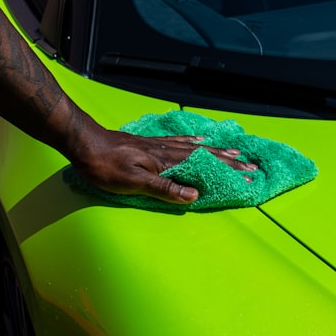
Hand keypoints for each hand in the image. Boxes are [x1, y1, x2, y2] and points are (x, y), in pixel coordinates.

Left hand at [68, 128, 258, 204]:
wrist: (83, 143)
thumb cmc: (105, 166)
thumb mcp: (133, 182)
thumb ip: (164, 188)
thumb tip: (194, 195)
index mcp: (166, 162)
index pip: (204, 166)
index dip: (226, 171)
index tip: (248, 175)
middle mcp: (166, 151)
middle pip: (205, 156)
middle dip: (229, 162)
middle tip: (252, 165)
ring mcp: (158, 147)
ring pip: (195, 149)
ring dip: (216, 151)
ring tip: (235, 152)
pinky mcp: (148, 145)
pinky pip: (177, 142)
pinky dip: (192, 142)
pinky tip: (198, 140)